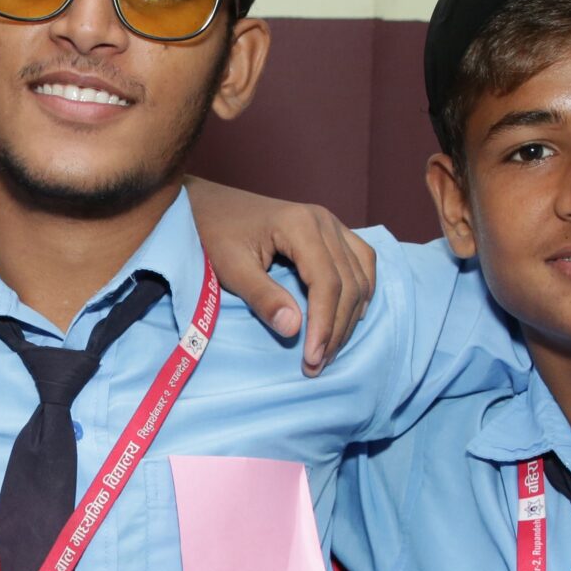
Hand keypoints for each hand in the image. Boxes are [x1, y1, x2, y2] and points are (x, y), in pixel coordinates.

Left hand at [184, 180, 376, 373]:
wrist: (208, 205)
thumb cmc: (214, 235)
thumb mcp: (230, 268)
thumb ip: (262, 297)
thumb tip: (294, 329)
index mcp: (300, 224)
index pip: (327, 282)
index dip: (324, 324)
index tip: (312, 359)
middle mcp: (324, 220)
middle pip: (348, 283)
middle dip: (336, 328)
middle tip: (317, 364)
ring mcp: (331, 223)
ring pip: (360, 275)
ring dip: (350, 316)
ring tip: (329, 350)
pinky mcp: (332, 231)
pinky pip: (361, 262)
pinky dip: (361, 292)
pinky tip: (350, 317)